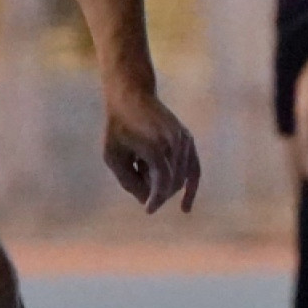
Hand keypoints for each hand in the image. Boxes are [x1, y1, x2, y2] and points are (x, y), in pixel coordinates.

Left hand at [102, 85, 200, 213]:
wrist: (132, 96)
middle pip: (171, 184)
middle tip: (136, 171)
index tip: (148, 211)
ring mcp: (184, 141)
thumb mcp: (113, 157)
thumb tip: (146, 201)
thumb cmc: (118, 127)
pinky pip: (194, 169)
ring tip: (143, 162)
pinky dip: (191, 187)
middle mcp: (174, 145)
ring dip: (163, 181)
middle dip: (156, 189)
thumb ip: (128, 181)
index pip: (161, 185)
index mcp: (156, 148)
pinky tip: (185, 208)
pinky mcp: (188, 139)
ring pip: (180, 178)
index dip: (154, 201)